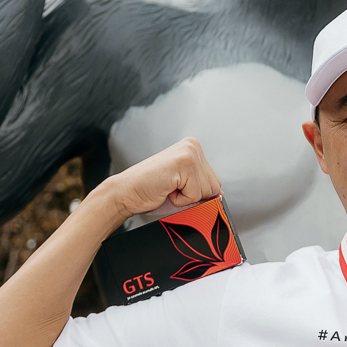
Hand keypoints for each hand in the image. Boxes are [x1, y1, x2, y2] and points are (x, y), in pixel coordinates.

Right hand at [105, 138, 222, 219]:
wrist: (124, 194)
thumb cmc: (151, 192)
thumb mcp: (183, 188)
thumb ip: (202, 187)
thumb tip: (221, 195)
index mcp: (193, 148)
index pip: (214, 182)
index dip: (196, 193)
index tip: (176, 187)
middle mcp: (193, 146)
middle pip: (214, 187)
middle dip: (193, 196)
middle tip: (170, 188)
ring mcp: (189, 153)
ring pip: (207, 192)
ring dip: (186, 198)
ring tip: (168, 188)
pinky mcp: (184, 163)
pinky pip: (195, 195)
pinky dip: (180, 200)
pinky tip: (165, 188)